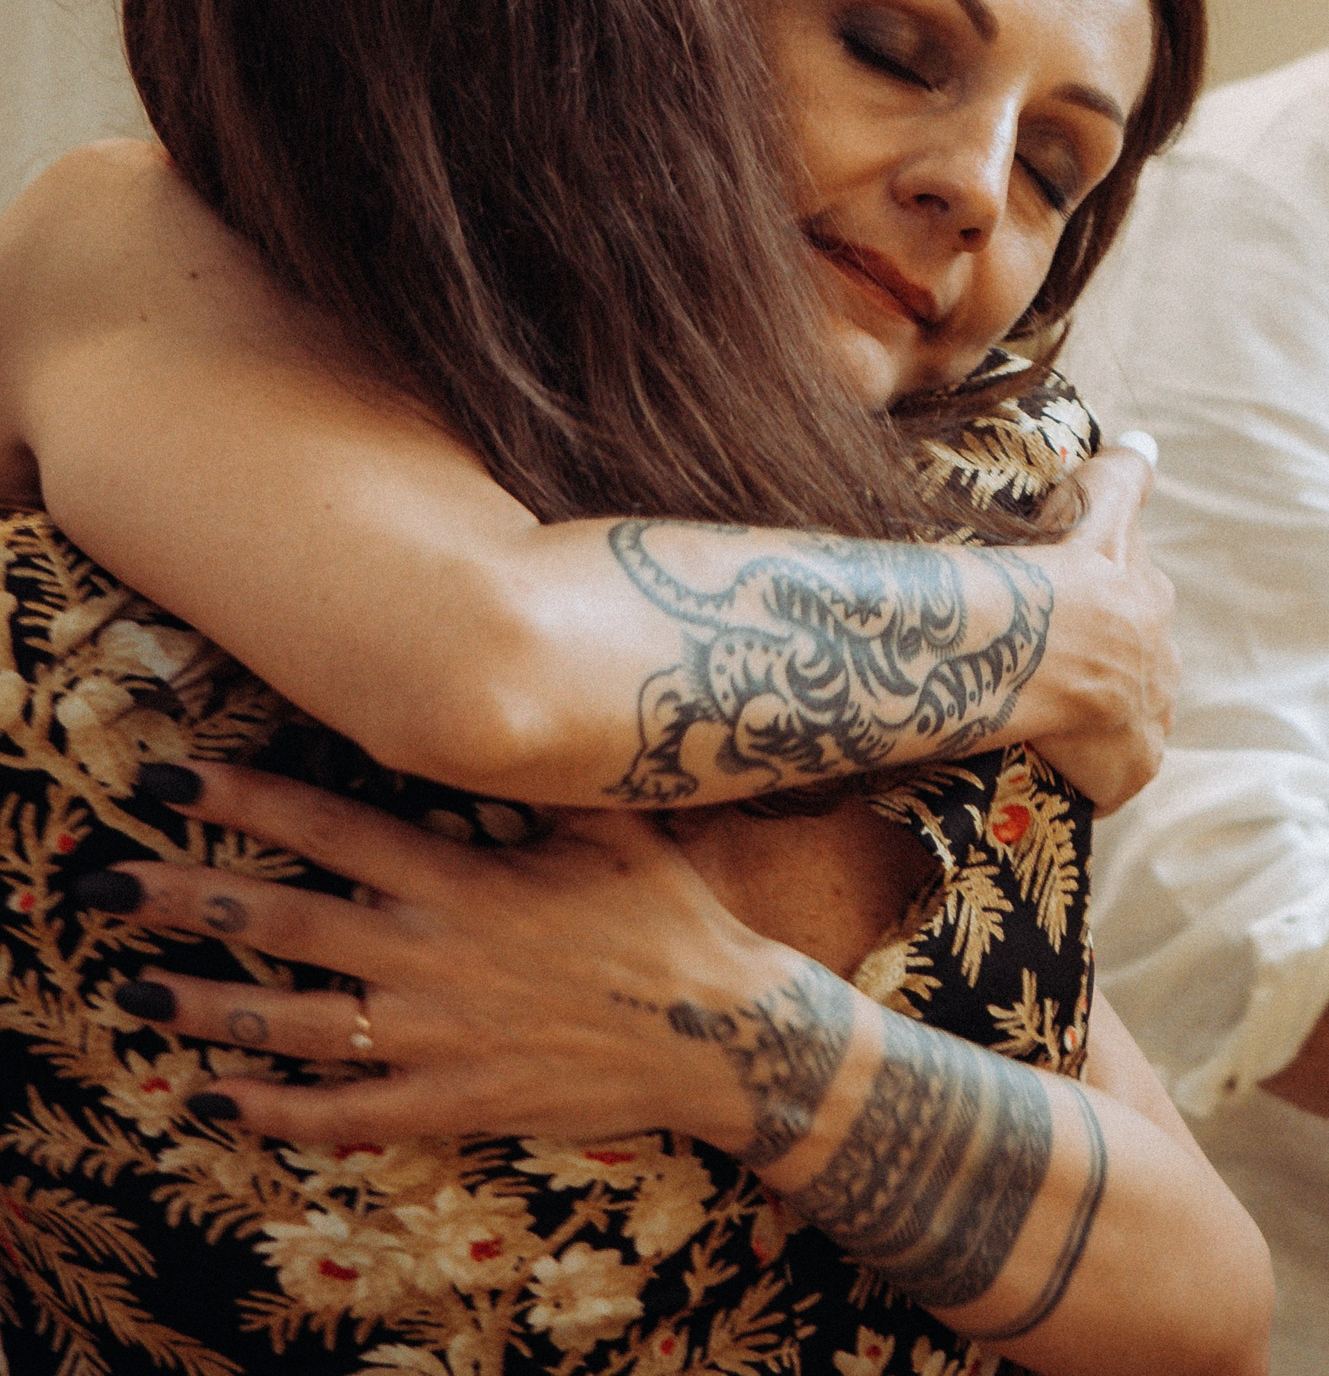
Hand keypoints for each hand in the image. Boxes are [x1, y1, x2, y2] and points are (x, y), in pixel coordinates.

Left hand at [79, 762, 820, 1153]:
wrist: (723, 1035)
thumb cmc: (672, 920)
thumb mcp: (616, 829)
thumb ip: (543, 781)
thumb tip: (491, 718)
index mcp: (464, 880)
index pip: (328, 828)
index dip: (241, 800)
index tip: (167, 780)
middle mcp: (432, 955)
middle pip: (278, 921)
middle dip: (181, 899)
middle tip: (103, 885)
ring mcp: (435, 1037)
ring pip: (288, 1023)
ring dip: (199, 1008)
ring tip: (130, 993)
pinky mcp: (452, 1102)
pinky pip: (342, 1113)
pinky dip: (272, 1109)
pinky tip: (215, 1099)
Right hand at [1027, 446, 1178, 810]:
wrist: (1034, 645)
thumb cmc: (1060, 570)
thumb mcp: (1097, 508)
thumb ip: (1123, 476)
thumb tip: (1146, 443)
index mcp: (1149, 603)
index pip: (1133, 606)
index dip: (1099, 610)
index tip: (1064, 615)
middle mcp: (1162, 664)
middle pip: (1135, 667)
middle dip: (1104, 671)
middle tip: (1048, 673)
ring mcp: (1149, 719)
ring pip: (1127, 721)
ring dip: (1097, 724)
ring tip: (1047, 725)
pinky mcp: (1131, 768)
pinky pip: (1115, 778)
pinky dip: (1093, 776)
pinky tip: (1057, 773)